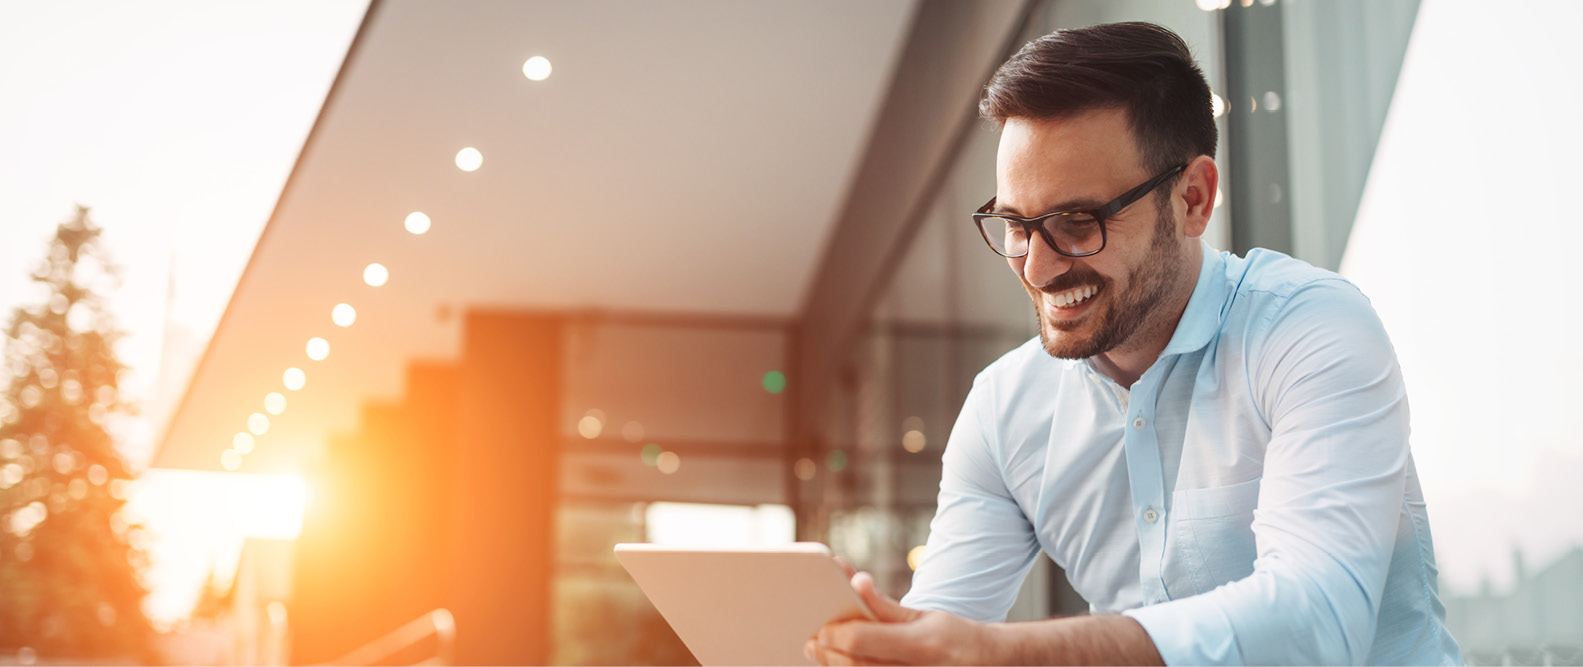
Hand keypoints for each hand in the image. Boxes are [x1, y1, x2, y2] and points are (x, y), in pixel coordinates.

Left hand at [804, 571, 999, 665]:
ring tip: (820, 652)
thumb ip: (885, 606)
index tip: (822, 626)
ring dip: (835, 666)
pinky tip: (842, 664)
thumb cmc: (955, 635)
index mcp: (921, 645)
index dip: (836, 634)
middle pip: (854, 665)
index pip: (862, 641)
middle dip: (828, 653)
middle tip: (812, 641)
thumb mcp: (924, 615)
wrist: (987, 663)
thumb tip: (856, 584)